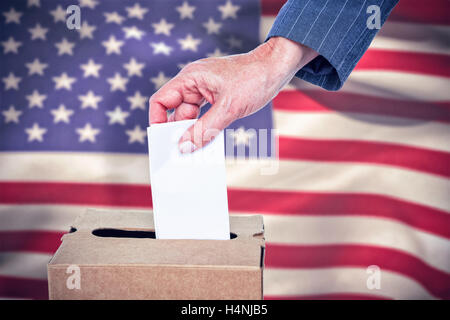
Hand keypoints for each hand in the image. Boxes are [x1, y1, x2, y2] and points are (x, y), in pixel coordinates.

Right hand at [149, 36, 317, 152]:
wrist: (277, 67)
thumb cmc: (254, 80)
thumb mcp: (228, 109)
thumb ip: (204, 129)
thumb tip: (183, 147)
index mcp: (190, 78)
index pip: (161, 100)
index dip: (157, 120)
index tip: (163, 140)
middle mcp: (193, 82)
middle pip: (175, 111)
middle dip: (177, 130)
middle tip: (181, 152)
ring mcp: (204, 89)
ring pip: (190, 115)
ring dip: (193, 131)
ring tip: (196, 149)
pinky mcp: (216, 96)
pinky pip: (203, 115)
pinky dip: (204, 127)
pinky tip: (208, 140)